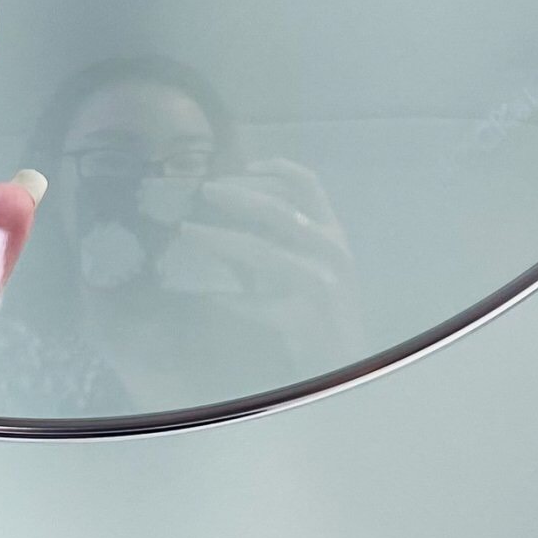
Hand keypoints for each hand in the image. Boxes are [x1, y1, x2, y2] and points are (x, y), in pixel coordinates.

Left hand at [168, 159, 359, 367]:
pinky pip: (256, 304)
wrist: (349, 371)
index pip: (309, 185)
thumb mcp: (312, 268)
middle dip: (235, 196)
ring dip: (219, 239)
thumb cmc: (324, 316)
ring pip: (260, 251)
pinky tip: (211, 297)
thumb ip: (284, 243)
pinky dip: (230, 299)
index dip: (275, 168)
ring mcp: (321, 285)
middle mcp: (331, 253)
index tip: (242, 166)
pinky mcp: (306, 320)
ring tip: (189, 232)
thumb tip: (236, 217)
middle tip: (204, 190)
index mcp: (333, 236)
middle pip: (277, 209)